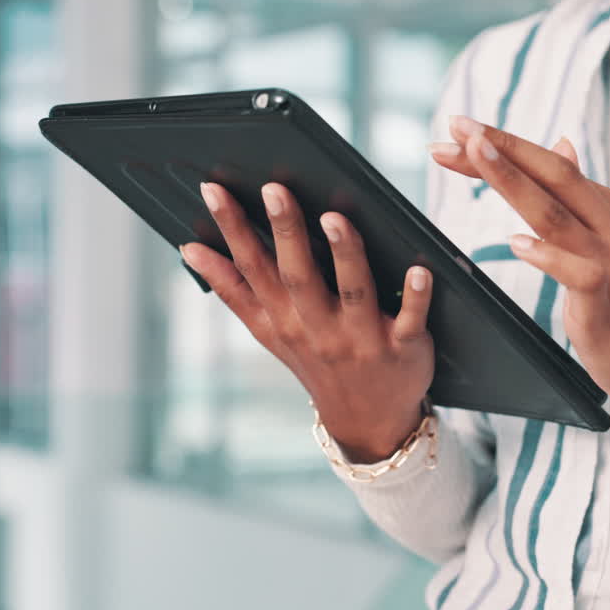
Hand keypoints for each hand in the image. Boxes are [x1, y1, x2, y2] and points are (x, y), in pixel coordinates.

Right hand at [180, 181, 433, 462]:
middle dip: (285, 232)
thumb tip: (189, 250)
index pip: (253, 267)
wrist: (368, 420)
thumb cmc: (316, 359)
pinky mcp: (403, 348)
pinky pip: (410, 320)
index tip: (214, 190)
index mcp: (283, 318)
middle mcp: (318, 328)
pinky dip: (416, 297)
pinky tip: (420, 270)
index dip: (232, 229)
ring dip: (345, 255)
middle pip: (298, 275)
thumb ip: (232, 290)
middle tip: (274, 189)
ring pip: (353, 291)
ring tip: (334, 218)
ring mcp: (361, 339)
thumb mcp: (268, 331)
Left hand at [430, 116, 609, 415]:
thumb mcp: (608, 238)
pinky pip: (576, 272)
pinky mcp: (606, 299)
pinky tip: (517, 244)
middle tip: (456, 127)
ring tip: (475, 155)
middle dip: (501, 147)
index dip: (504, 144)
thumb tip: (561, 143)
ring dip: (512, 181)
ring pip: (554, 213)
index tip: (459, 128)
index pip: (550, 165)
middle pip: (552, 175)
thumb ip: (581, 195)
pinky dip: (546, 255)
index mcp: (609, 206)